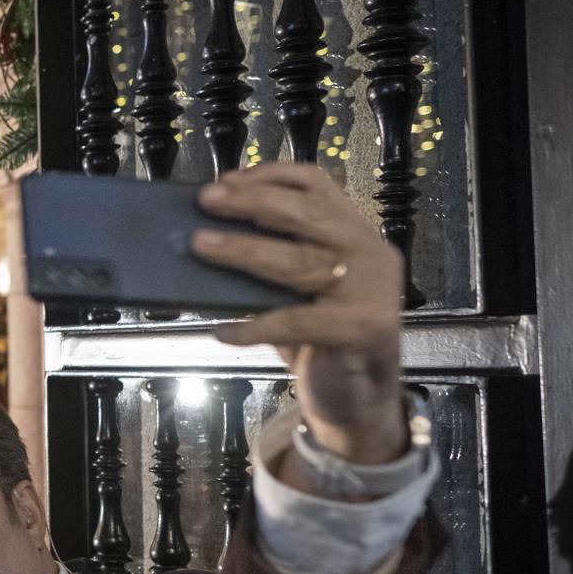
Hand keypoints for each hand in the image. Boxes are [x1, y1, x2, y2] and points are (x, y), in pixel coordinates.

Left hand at [191, 163, 408, 464]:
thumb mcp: (298, 288)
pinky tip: (224, 330)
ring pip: (299, 261)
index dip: (270, 176)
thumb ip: (271, 260)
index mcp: (354, 232)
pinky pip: (298, 320)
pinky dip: (256, 325)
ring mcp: (371, 289)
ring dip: (244, 251)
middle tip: (207, 201)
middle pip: (306, 214)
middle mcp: (368, 252)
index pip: (316, 184)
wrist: (360, 398)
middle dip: (252, 203)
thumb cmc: (320, 337)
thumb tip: (204, 238)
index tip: (225, 181)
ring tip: (201, 246)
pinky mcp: (363, 327)